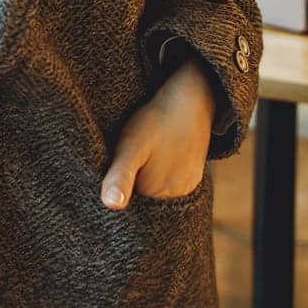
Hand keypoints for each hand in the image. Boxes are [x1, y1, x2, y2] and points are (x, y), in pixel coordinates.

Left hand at [99, 59, 215, 208]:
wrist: (188, 102)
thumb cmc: (152, 122)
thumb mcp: (130, 146)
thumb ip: (120, 176)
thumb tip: (112, 205)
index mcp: (152, 190)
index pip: (124, 195)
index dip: (117, 178)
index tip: (121, 158)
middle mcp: (172, 195)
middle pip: (141, 193)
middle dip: (134, 176)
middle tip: (136, 150)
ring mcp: (185, 188)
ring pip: (155, 188)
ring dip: (149, 174)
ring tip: (151, 150)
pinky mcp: (194, 179)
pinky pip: (171, 182)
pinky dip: (164, 171)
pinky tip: (165, 152)